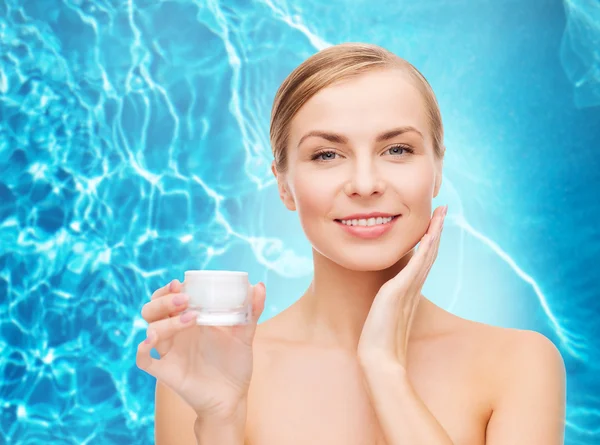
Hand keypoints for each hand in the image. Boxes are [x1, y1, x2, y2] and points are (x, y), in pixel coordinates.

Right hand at [136, 279, 265, 418]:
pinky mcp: (166, 371)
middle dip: (164, 300)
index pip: (167, 297)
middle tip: (184, 299)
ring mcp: (169, 352)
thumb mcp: (245, 334)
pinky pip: (143, 360)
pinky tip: (151, 340)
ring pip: (150, 328)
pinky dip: (142, 349)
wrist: (233, 397)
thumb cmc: (235, 364)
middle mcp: (175, 334)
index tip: (181, 283)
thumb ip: (251, 310)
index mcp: (189, 321)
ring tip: (190, 318)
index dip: (168, 289)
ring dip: (165, 320)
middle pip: (152, 309)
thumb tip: (259, 285)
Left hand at [357, 205, 446, 368]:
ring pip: (426, 255)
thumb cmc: (379, 340)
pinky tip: (429, 234)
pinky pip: (415, 265)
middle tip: (443, 210)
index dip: (430, 240)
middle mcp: (413, 287)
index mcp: (409, 290)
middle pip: (430, 252)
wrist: (379, 358)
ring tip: (441, 213)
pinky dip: (424, 249)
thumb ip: (388, 302)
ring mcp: (408, 288)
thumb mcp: (384, 313)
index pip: (423, 259)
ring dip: (434, 232)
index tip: (434, 222)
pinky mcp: (399, 291)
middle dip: (436, 229)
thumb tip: (385, 296)